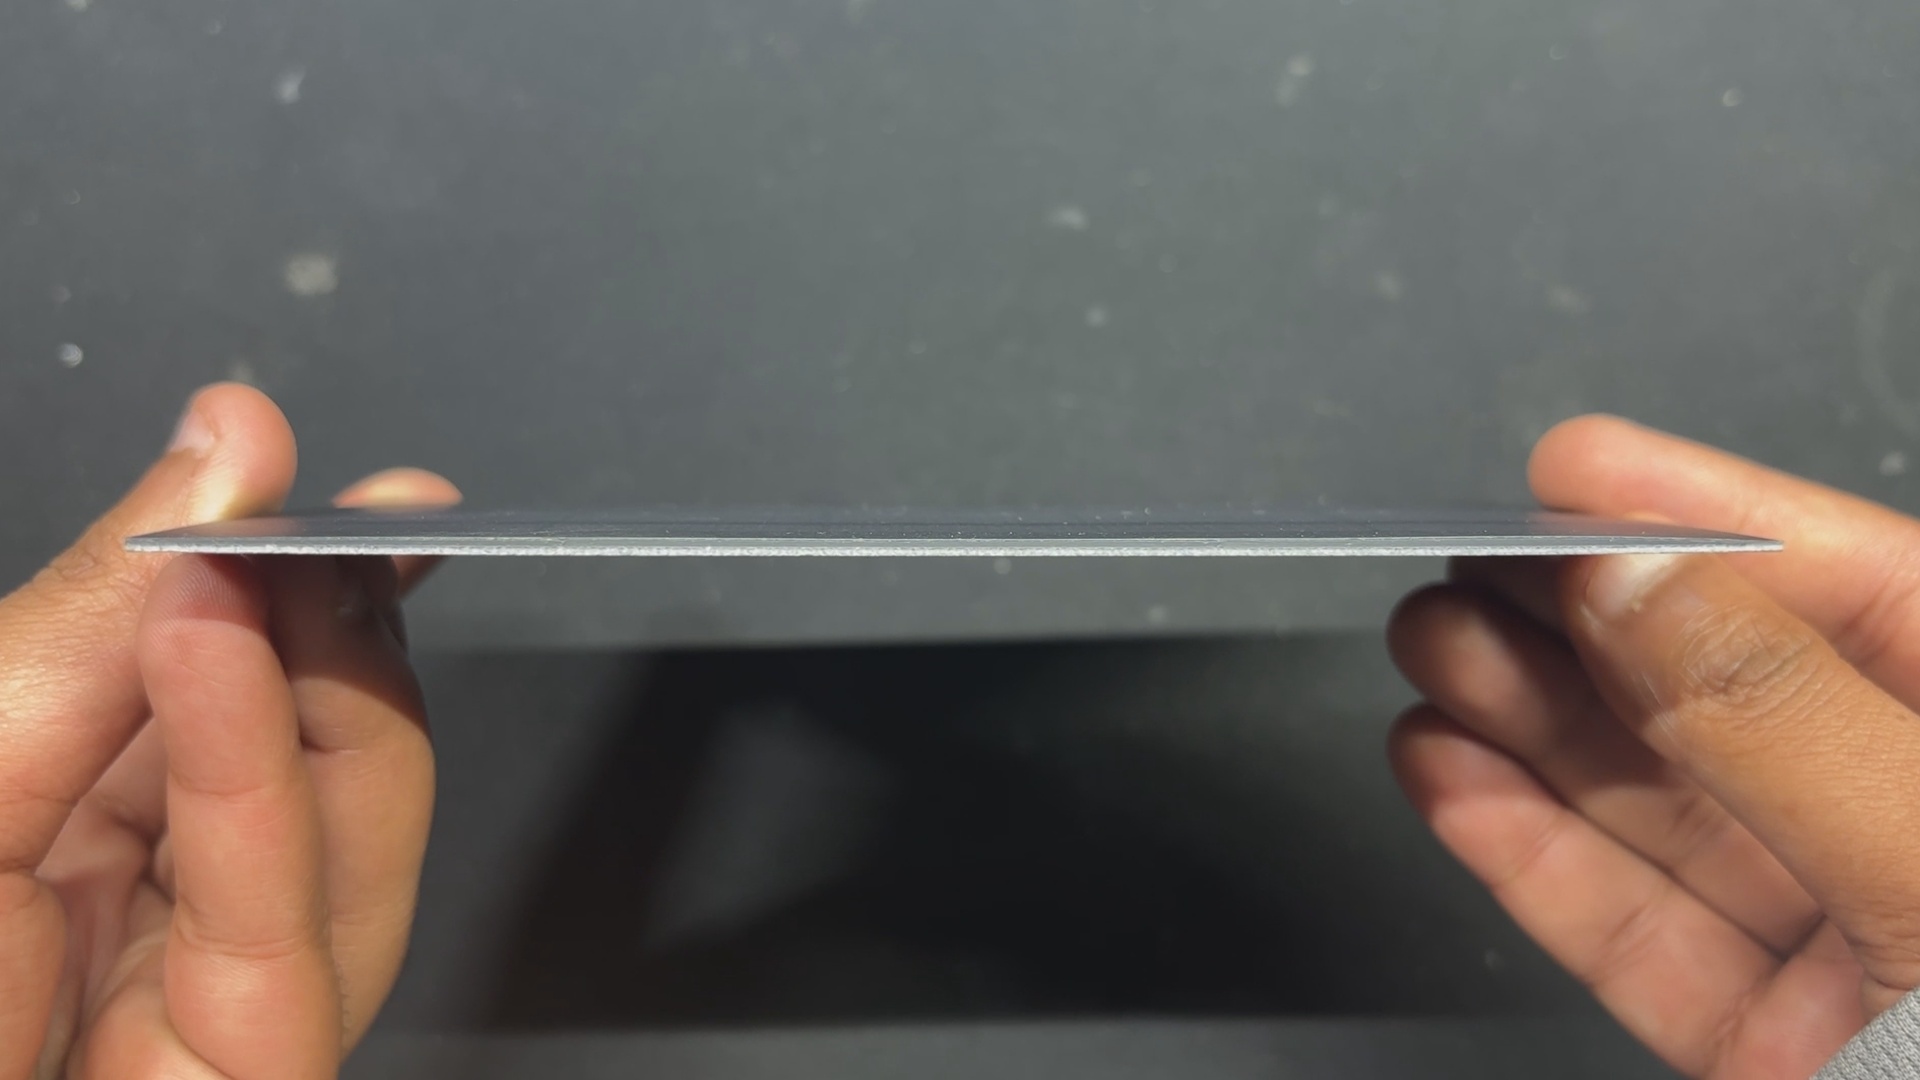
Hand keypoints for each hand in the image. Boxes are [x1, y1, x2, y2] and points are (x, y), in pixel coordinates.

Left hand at [1, 384, 458, 1077]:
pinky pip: (281, 948)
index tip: (334, 482)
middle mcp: (156, 924)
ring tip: (283, 569)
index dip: (302, 582)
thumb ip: (80, 623)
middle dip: (341, 636)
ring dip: (327, 700)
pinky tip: (227, 640)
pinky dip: (264, 786)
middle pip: (325, 771)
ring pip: (350, 857)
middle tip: (350, 527)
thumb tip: (225, 444)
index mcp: (73, 838)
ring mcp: (211, 1019)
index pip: (232, 696)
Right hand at [1387, 416, 1919, 1078]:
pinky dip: (1532, 857)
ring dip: (1535, 731)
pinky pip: (1636, 933)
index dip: (1708, 518)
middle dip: (1587, 629)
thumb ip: (1792, 725)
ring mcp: (1856, 946)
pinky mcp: (1776, 1050)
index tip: (1573, 471)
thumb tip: (1641, 577)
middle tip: (1462, 575)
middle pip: (1738, 696)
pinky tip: (1454, 779)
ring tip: (1428, 658)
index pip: (1868, 591)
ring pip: (1669, 812)